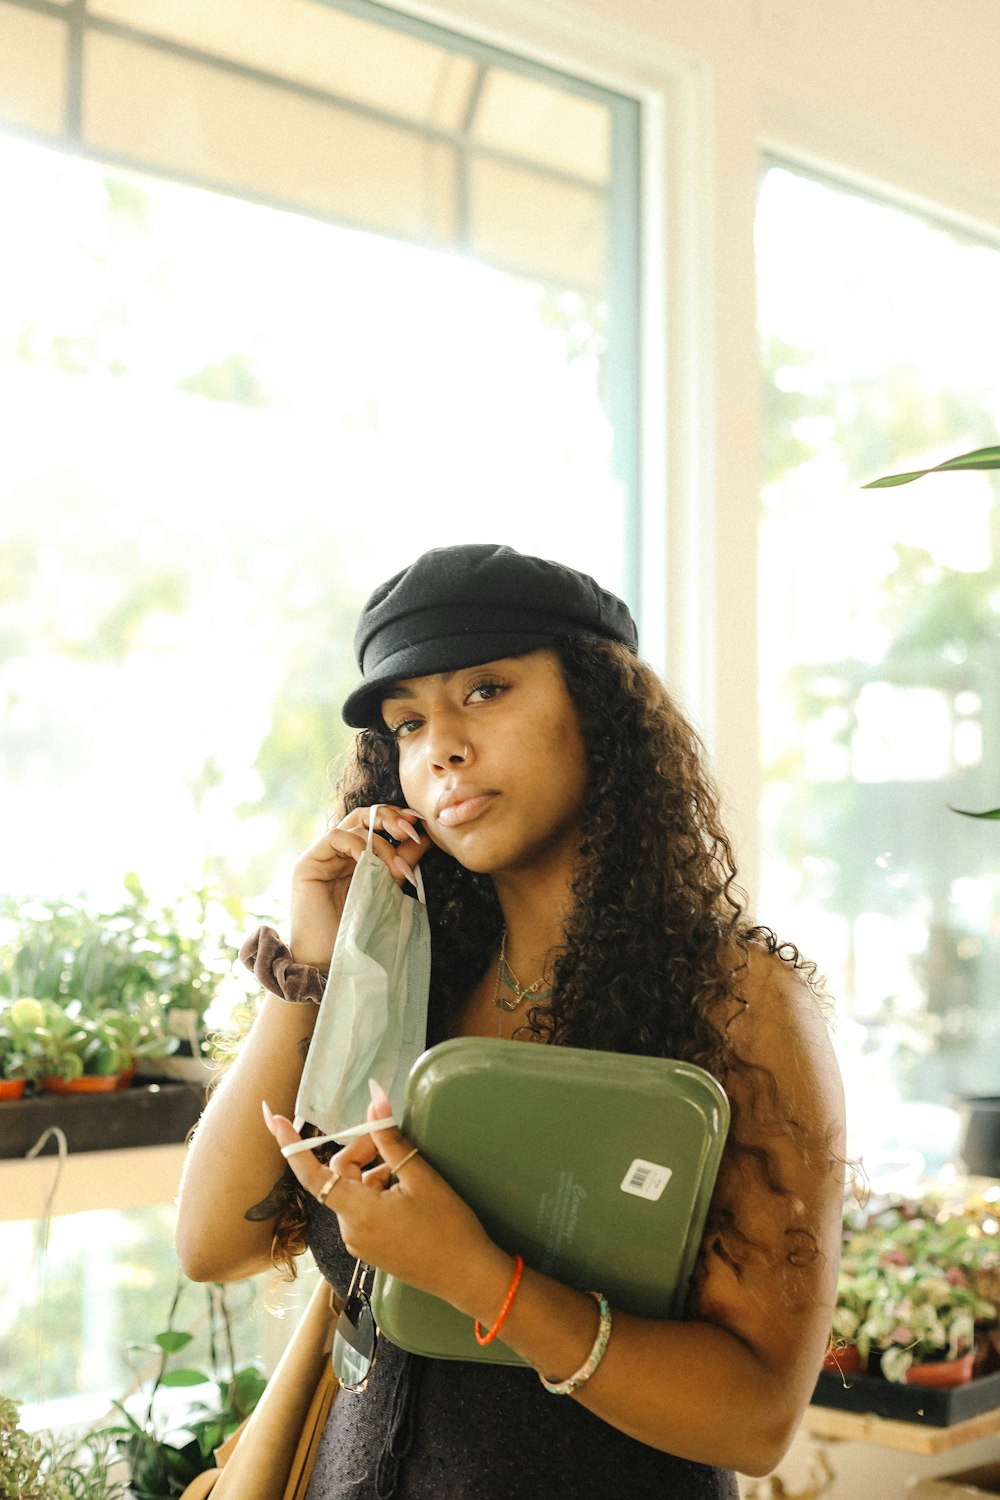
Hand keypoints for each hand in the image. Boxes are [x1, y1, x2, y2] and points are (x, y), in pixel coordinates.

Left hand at [263, 1081, 504, 1310]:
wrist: (467, 1276)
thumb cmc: (448, 1226)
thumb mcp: (421, 1177)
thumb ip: (390, 1138)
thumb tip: (374, 1100)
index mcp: (357, 1212)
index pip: (311, 1174)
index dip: (290, 1144)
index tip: (273, 1118)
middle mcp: (350, 1230)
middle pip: (340, 1176)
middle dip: (362, 1151)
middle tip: (392, 1139)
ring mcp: (359, 1242)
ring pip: (353, 1191)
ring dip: (373, 1171)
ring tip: (408, 1171)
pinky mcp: (370, 1248)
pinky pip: (362, 1209)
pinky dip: (377, 1190)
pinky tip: (406, 1190)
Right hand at [290, 805, 430, 965]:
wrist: (333, 961)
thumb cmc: (360, 931)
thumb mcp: (388, 889)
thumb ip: (402, 862)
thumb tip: (426, 837)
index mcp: (355, 857)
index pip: (376, 824)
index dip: (397, 818)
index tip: (420, 825)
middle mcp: (338, 853)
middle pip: (364, 816)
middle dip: (391, 817)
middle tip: (410, 831)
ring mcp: (322, 856)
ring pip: (353, 824)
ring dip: (381, 840)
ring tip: (396, 866)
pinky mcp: (307, 864)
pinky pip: (335, 837)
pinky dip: (358, 845)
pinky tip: (370, 862)